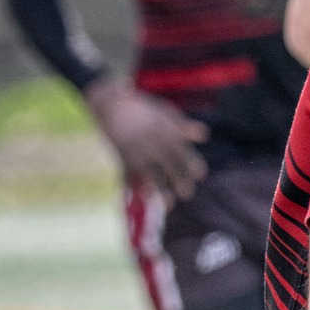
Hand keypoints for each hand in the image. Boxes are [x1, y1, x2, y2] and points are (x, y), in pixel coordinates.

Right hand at [85, 77, 208, 199]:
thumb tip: (204, 136)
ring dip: (163, 192)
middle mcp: (153, 145)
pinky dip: (138, 189)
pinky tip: (145, 198)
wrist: (106, 104)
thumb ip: (183, 125)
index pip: (184, 152)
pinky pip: (131, 177)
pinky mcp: (121, 158)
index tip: (200, 175)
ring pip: (153, 176)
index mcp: (165, 132)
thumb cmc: (139, 108)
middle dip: (181, 182)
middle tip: (187, 194)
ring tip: (170, 205)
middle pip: (171, 167)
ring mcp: (136, 153)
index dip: (193, 165)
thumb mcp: (163, 111)